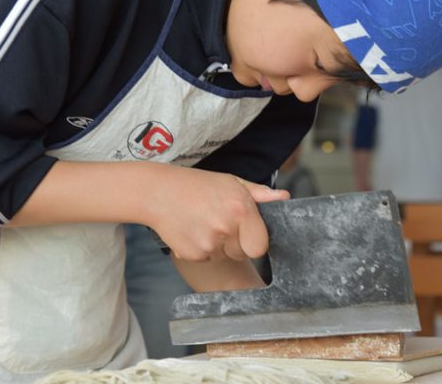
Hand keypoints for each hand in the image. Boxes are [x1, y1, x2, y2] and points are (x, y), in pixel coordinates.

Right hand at [142, 166, 288, 261]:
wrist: (157, 192)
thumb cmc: (197, 185)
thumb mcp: (230, 182)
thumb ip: (259, 194)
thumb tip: (284, 198)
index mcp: (241, 209)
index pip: (261, 246)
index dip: (255, 241)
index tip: (246, 232)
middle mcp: (226, 229)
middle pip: (242, 253)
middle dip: (235, 243)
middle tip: (219, 222)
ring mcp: (208, 244)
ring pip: (223, 256)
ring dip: (217, 246)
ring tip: (203, 223)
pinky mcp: (192, 255)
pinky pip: (206, 259)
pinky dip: (201, 249)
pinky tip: (192, 230)